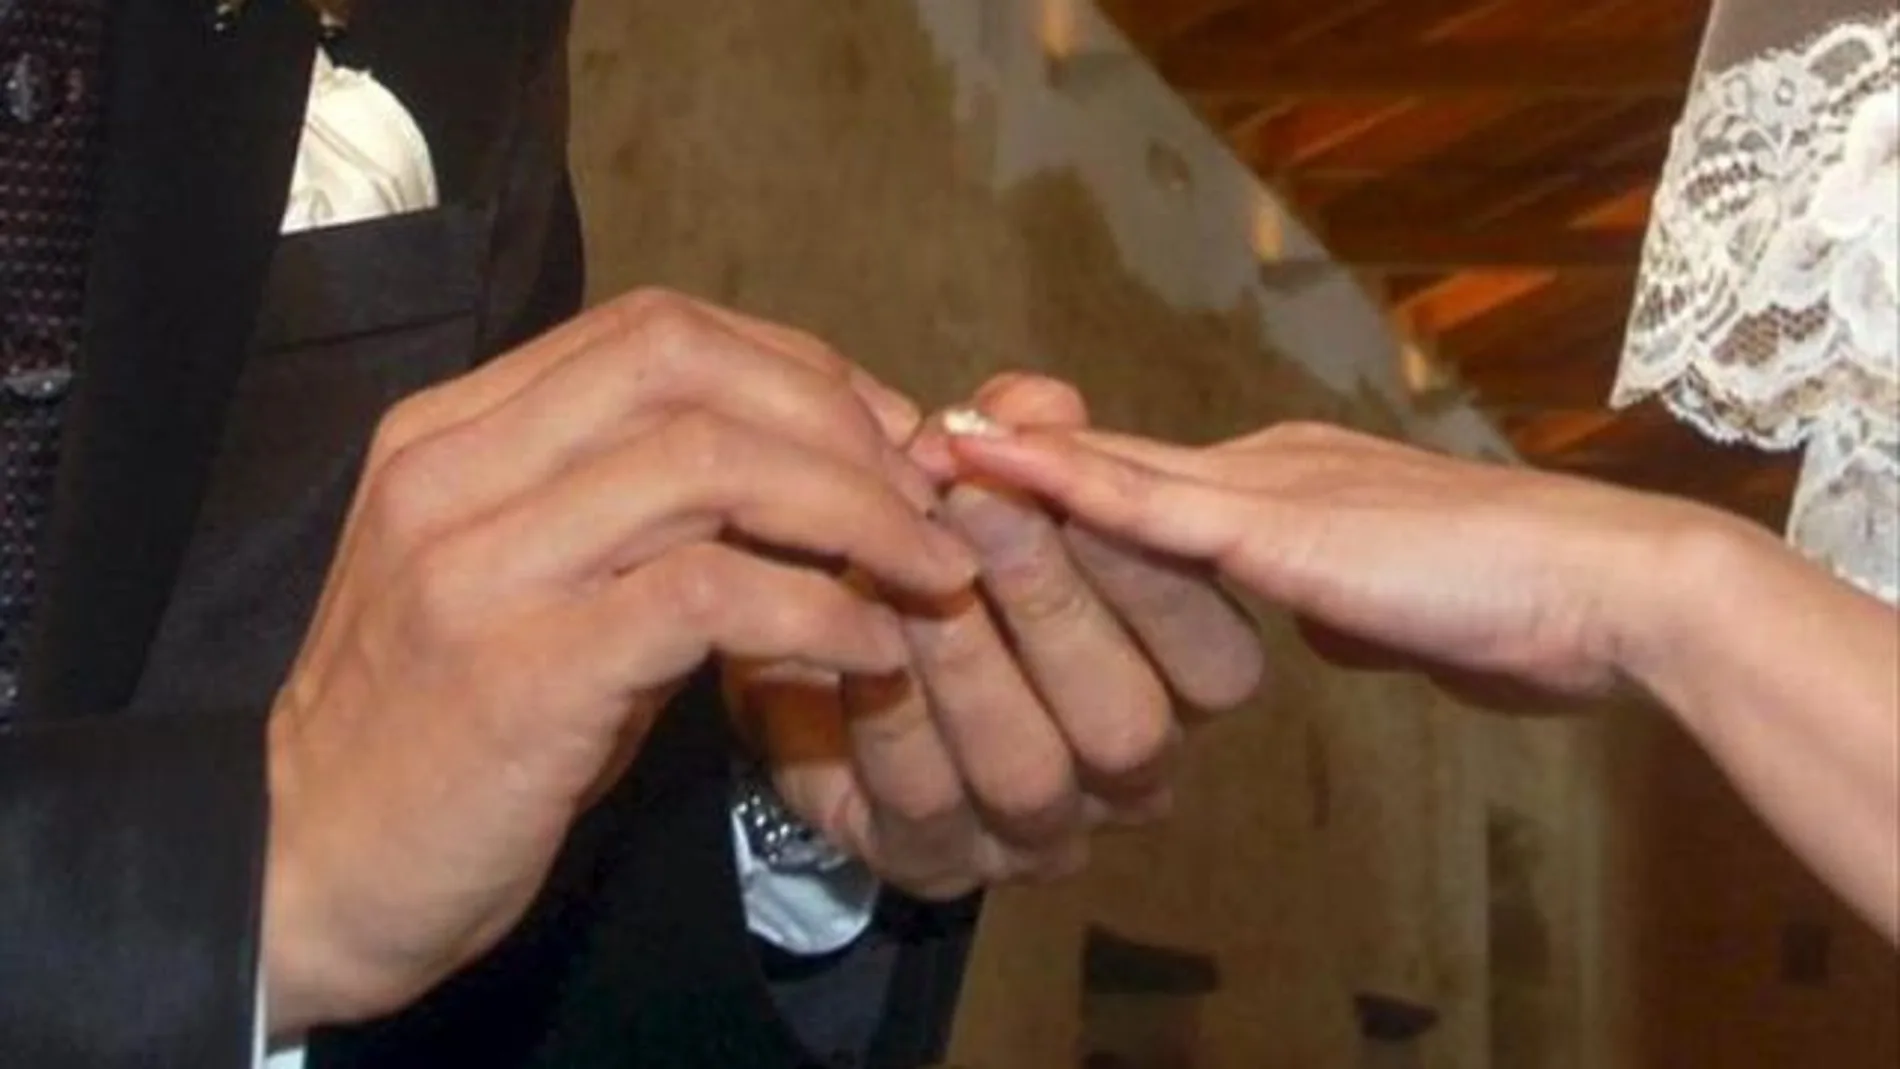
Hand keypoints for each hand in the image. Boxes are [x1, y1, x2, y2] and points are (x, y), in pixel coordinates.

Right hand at [263, 290, 975, 1031]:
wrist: (311, 870)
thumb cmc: (443, 734)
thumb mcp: (527, 590)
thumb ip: (637, 520)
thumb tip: (810, 483)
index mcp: (454, 431)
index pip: (655, 332)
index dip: (796, 367)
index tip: (885, 435)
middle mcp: (455, 470)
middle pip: (687, 363)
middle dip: (836, 417)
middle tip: (923, 494)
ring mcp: (480, 565)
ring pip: (709, 462)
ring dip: (854, 510)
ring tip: (929, 570)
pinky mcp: (520, 670)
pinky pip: (709, 595)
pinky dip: (816, 611)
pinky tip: (871, 648)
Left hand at [733, 374, 1263, 899]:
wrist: (823, 654)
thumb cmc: (948, 562)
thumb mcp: (995, 485)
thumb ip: (1029, 441)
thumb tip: (1033, 404)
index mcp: (1180, 685)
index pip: (1214, 651)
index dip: (1144, 564)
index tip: (1063, 469)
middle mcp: (1131, 775)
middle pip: (1127, 719)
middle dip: (1049, 601)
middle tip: (975, 501)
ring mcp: (1037, 834)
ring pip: (1028, 769)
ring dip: (964, 657)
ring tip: (906, 567)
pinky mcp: (937, 863)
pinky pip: (921, 798)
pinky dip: (888, 709)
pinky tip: (853, 636)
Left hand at [949, 420, 1725, 702]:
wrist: (1603, 590)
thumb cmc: (1517, 609)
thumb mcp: (1399, 613)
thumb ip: (1344, 602)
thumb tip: (1322, 619)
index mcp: (1288, 491)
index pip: (1153, 487)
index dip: (1067, 485)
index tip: (985, 482)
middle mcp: (1263, 468)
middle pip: (1112, 463)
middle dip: (1015, 462)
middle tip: (915, 441)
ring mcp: (1265, 488)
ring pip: (1109, 472)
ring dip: (1008, 462)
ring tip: (914, 440)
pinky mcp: (1275, 527)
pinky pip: (1143, 503)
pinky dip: (1056, 483)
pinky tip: (981, 466)